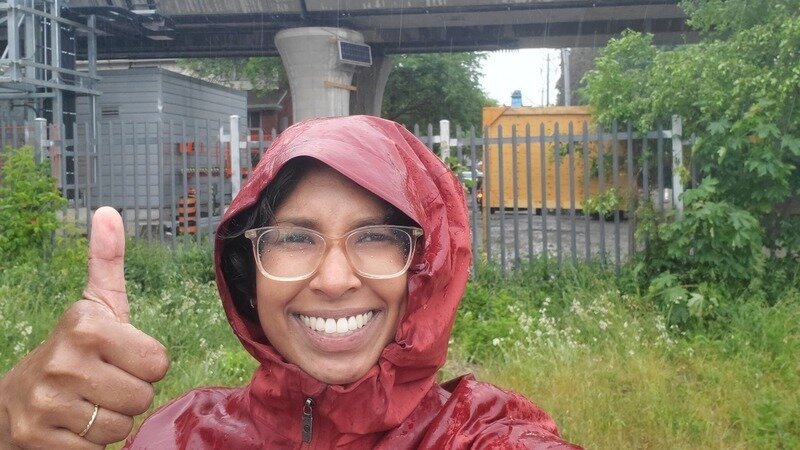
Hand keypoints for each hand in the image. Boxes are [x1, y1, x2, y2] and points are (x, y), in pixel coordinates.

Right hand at [0, 207, 169, 448]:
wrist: (14, 399)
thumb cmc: (74, 349)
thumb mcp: (95, 305)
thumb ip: (107, 262)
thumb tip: (108, 212)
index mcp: (86, 324)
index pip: (158, 362)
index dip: (146, 365)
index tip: (120, 358)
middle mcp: (62, 359)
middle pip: (142, 396)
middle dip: (130, 394)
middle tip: (104, 384)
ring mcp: (46, 402)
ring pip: (121, 426)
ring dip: (112, 420)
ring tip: (89, 403)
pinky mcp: (37, 438)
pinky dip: (91, 444)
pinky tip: (73, 425)